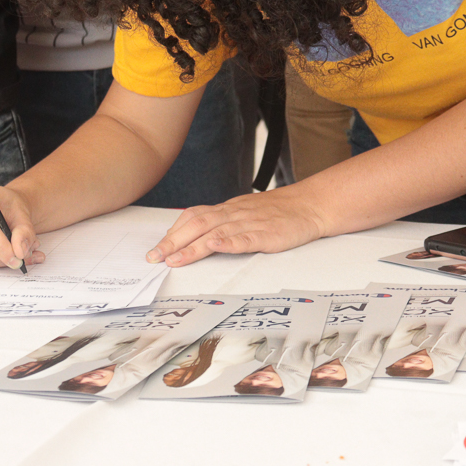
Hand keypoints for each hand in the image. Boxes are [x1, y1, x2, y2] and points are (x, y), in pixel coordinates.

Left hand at [145, 187, 328, 267]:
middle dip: (173, 242)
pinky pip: (246, 238)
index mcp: (228, 210)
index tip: (156, 248)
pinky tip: (215, 246)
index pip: (193, 217)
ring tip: (175, 259)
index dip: (173, 232)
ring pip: (216, 232)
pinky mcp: (268, 234)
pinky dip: (229, 242)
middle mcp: (234, 214)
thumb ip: (222, 222)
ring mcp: (251, 223)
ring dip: (193, 247)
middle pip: (197, 224)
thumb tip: (194, 235)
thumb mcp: (244, 213)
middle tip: (154, 257)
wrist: (311, 205)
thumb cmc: (278, 212)